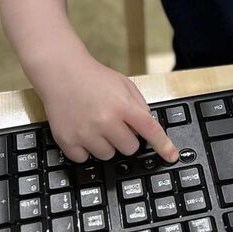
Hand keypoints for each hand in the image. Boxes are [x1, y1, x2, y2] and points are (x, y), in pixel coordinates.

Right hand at [36, 52, 179, 164]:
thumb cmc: (94, 78)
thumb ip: (139, 106)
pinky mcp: (67, 141)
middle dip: (126, 138)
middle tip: (114, 123)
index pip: (150, 130)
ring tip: (96, 125)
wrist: (61, 72)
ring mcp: (85, 133)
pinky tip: (82, 131)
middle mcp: (105, 121)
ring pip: (108, 155)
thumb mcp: (124, 85)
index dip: (163, 145)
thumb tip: (148, 129)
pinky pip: (84, 159)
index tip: (171, 156)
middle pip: (130, 148)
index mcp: (123, 105)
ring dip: (105, 144)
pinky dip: (84, 149)